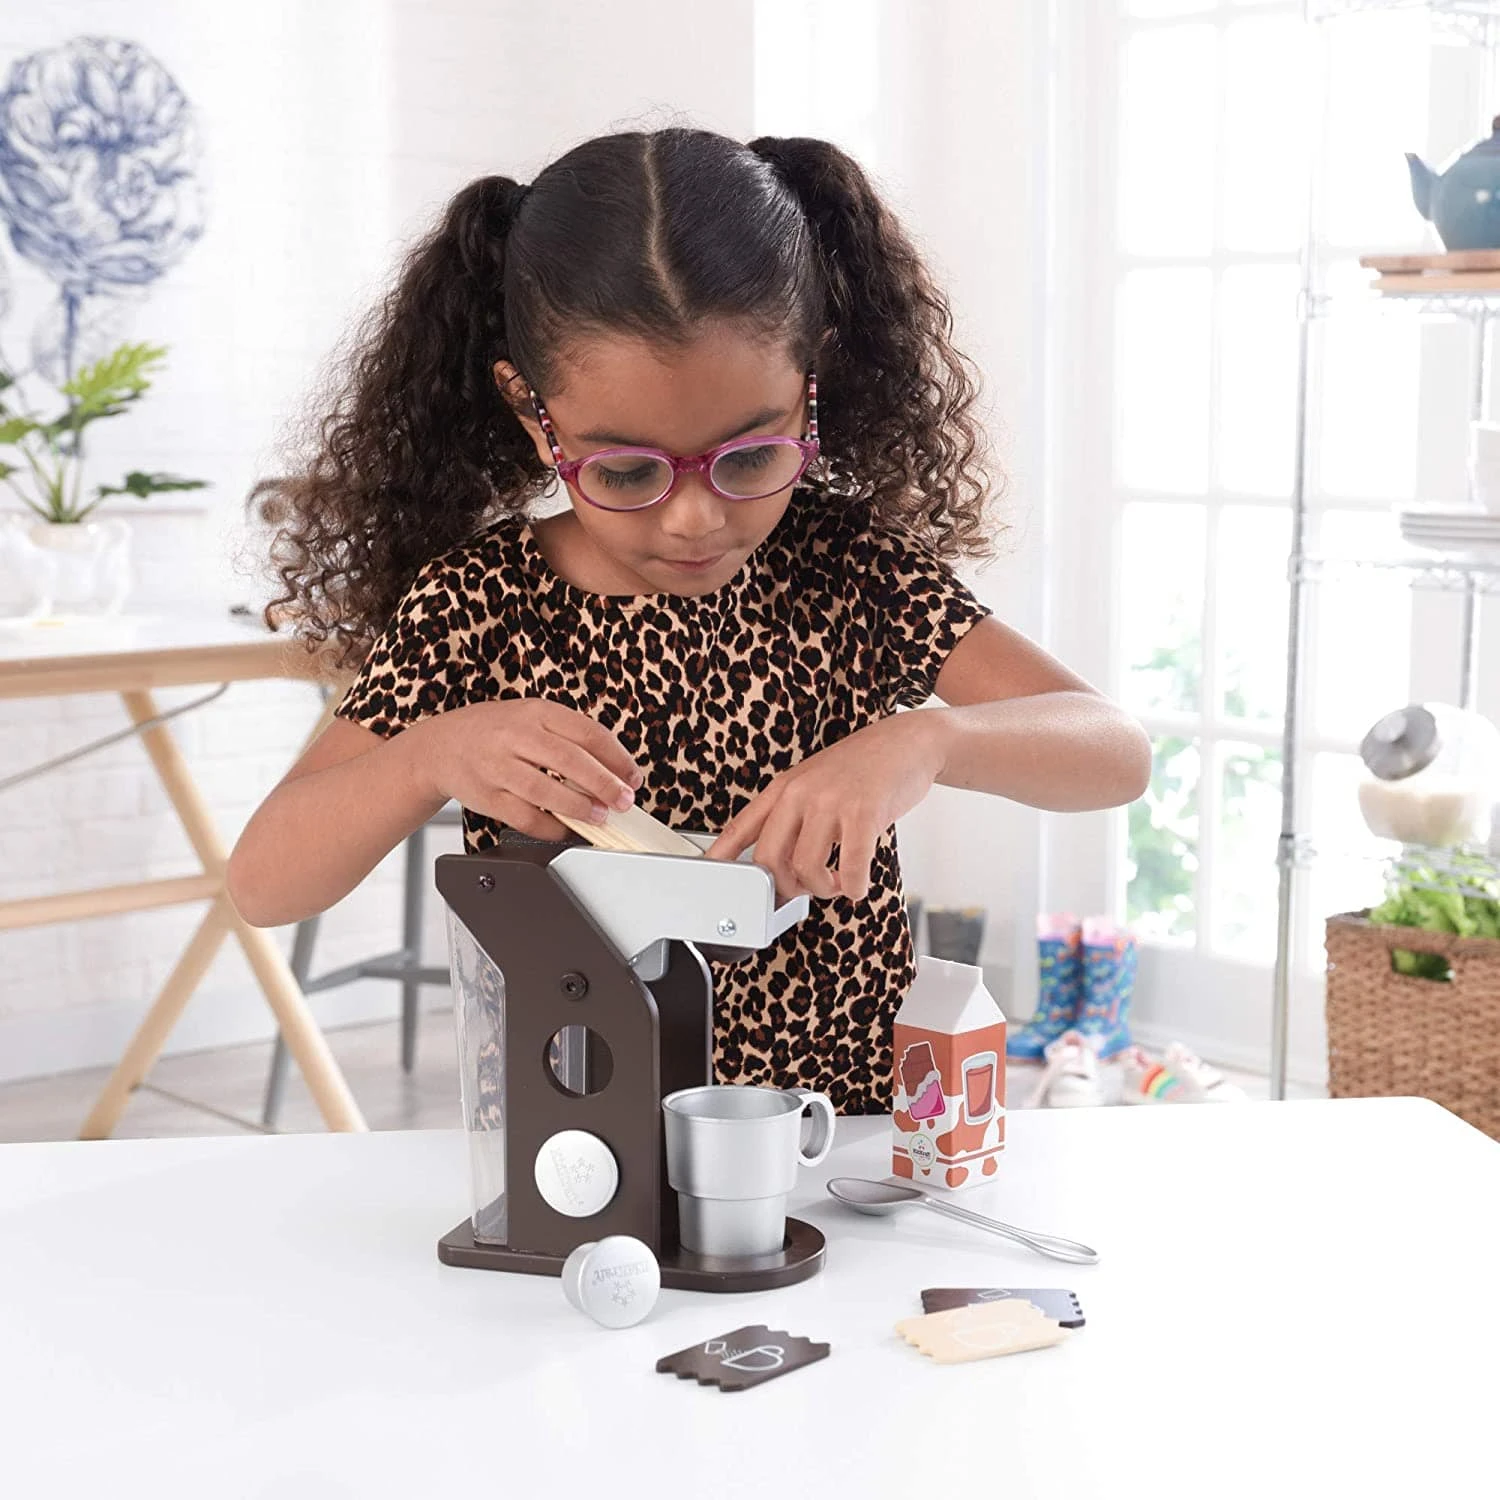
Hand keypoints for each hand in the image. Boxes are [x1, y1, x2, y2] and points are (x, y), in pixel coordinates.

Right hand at [415, 698, 642, 839]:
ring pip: (546, 791)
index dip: (617, 758)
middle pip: (570, 760)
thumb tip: (614, 770)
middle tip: (624, 801)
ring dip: (579, 807)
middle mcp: (515, 736)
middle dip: (604, 784)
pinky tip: (567, 829)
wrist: (440, 747)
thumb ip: (568, 738)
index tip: (633, 777)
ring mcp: (497, 767)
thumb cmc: (494, 733)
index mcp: (535, 712)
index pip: (586, 732)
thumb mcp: (531, 719)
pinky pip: (525, 817)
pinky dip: (551, 828)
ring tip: (600, 816)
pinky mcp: (486, 797)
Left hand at [708, 712, 948, 901]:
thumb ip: (795, 816)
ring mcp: (831, 802)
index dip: (721, 856)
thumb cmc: (863, 767)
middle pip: (768, 859)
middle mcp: (801, 793)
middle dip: (786, 887)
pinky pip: (850, 869)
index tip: (713, 876)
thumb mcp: (815, 782)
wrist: (907, 742)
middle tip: (805, 887)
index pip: (741, 826)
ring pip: (806, 869)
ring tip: (837, 882)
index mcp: (785, 788)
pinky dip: (853, 888)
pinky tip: (857, 883)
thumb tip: (780, 862)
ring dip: (822, 889)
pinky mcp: (863, 814)